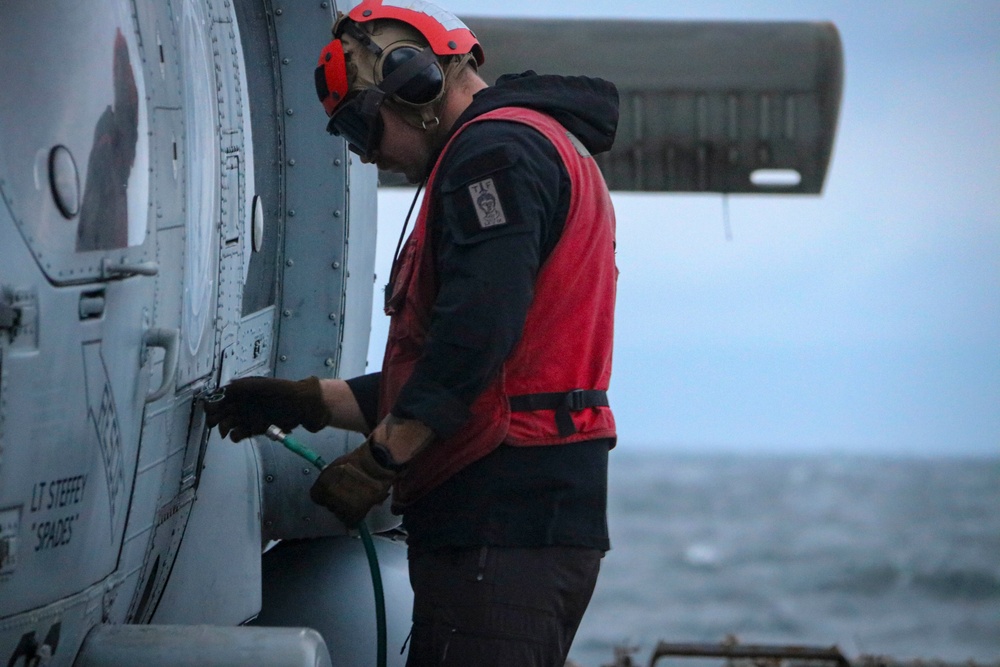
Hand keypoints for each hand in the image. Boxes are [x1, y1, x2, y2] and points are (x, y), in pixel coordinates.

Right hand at [205, 376, 330, 441]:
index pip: (221, 396)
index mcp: (243, 391)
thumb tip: (225, 388)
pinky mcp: (255, 429)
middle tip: (214, 422)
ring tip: (226, 430)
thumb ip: (243, 386)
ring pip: (228, 423)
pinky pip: (240, 433)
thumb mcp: (263, 385)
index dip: (213, 402)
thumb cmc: (283, 392)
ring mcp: (248, 417)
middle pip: (221, 411)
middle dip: (215, 417)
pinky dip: (235, 436)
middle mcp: (243, 404)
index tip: (210, 409)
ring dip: (224, 427)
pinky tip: (236, 435)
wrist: (303, 406)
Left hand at [309, 438, 397, 526]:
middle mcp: (329, 497)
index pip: (316, 496)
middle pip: (329, 504)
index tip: (331, 492)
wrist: (377, 465)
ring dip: (346, 509)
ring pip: (340, 513)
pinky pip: (351, 522)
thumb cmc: (360, 461)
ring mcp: (341, 506)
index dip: (325, 494)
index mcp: (323, 484)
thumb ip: (330, 477)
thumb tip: (331, 483)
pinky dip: (355, 517)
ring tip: (357, 499)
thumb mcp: (338, 465)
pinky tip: (361, 508)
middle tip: (348, 493)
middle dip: (337, 500)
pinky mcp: (354, 514)